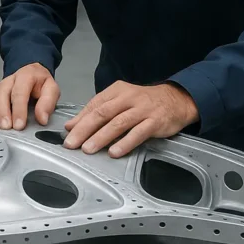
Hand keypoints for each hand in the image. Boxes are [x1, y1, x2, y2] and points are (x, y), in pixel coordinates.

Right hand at [0, 63, 60, 129]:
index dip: (19, 109)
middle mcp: (10, 80)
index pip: (20, 93)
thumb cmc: (41, 83)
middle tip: (6, 127)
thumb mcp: (51, 88)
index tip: (19, 125)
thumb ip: (48, 103)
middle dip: (3, 112)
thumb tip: (42, 118)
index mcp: (25, 76)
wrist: (32, 71)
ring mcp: (0, 85)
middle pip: (2, 94)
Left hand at [63, 81, 198, 157]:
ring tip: (88, 149)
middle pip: (102, 113)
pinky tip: (114, 152)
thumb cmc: (144, 102)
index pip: (94, 105)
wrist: (176, 100)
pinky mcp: (155, 122)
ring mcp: (142, 110)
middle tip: (72, 143)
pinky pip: (138, 133)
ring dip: (101, 137)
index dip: (80, 119)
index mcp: (117, 91)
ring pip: (118, 123)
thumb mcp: (120, 100)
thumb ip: (97, 111)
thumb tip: (72, 125)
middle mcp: (128, 98)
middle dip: (85, 129)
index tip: (67, 132)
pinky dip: (125, 143)